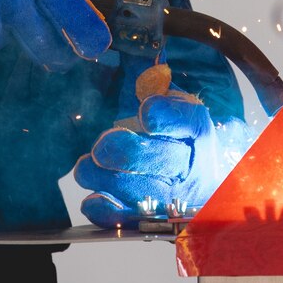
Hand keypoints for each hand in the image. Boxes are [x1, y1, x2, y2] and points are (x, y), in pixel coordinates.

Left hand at [75, 64, 253, 227]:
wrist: (198, 183)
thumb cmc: (175, 137)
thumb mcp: (171, 103)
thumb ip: (153, 84)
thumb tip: (136, 62)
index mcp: (196, 130)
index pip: (187, 121)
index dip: (166, 117)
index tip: (145, 112)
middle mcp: (190, 166)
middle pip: (164, 161)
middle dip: (129, 153)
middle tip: (101, 147)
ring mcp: (174, 198)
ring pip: (144, 194)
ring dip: (109, 182)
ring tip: (84, 169)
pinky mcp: (154, 220)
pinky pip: (130, 220)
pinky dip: (108, 211)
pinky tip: (92, 200)